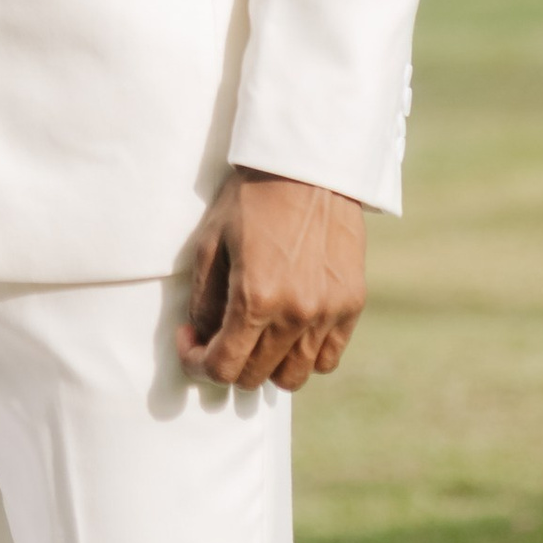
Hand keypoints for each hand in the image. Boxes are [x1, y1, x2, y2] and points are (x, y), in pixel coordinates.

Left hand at [180, 170, 367, 389]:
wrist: (308, 166)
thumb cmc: (251, 199)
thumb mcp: (210, 243)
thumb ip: (203, 302)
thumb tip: (202, 340)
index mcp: (256, 298)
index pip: (223, 368)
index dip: (197, 363)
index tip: (189, 342)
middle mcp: (296, 314)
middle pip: (255, 377)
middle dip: (228, 363)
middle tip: (216, 336)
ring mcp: (329, 313)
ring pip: (294, 376)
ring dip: (266, 366)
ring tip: (254, 336)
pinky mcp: (352, 304)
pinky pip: (327, 358)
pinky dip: (303, 356)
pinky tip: (287, 331)